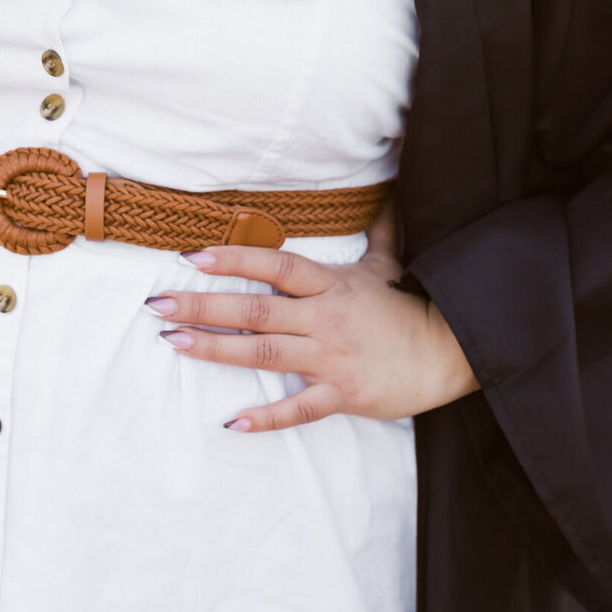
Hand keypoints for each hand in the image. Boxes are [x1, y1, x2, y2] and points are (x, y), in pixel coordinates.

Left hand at [146, 203, 478, 432]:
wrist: (454, 351)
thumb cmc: (414, 305)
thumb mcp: (391, 262)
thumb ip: (379, 228)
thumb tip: (386, 188)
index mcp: (331, 284)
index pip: (275, 266)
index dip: (234, 258)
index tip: (192, 255)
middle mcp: (325, 318)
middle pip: (255, 309)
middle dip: (202, 306)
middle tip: (158, 304)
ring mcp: (332, 358)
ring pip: (264, 353)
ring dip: (216, 348)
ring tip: (174, 343)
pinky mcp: (343, 394)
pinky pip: (299, 408)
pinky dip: (267, 417)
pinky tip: (233, 422)